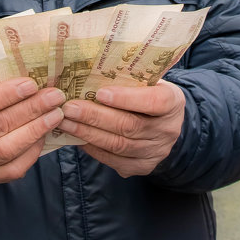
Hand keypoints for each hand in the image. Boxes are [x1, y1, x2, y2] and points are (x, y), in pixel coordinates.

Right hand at [0, 78, 64, 183]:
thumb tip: (31, 71)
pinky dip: (32, 152)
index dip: (6, 95)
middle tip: (54, 97)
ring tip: (56, 114)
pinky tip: (45, 135)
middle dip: (31, 110)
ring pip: (7, 149)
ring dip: (36, 130)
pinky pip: (13, 169)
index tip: (31, 84)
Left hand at [57, 81, 185, 177]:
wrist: (168, 122)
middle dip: (96, 116)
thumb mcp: (149, 80)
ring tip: (66, 122)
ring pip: (118, 146)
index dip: (127, 98)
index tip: (100, 92)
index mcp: (173, 101)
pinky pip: (114, 161)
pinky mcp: (142, 166)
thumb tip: (89, 73)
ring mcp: (156, 152)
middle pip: (129, 126)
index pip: (153, 102)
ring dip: (88, 133)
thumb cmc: (150, 92)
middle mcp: (168, 130)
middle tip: (70, 108)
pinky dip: (93, 149)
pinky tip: (77, 138)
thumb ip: (129, 78)